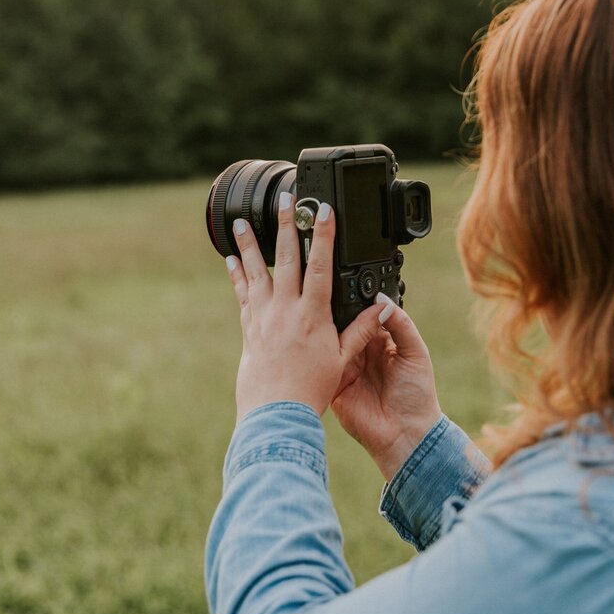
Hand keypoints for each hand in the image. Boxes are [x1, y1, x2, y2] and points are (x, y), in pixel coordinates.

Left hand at [226, 195, 389, 420]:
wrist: (275, 413)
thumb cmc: (310, 389)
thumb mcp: (342, 359)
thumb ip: (360, 330)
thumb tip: (382, 308)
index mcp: (313, 315)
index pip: (320, 265)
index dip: (323, 235)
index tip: (324, 210)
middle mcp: (286, 310)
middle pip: (286, 258)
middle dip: (287, 225)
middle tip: (286, 200)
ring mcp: (264, 316)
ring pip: (256, 271)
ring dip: (249, 244)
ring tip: (240, 222)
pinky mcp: (249, 326)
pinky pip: (242, 293)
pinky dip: (237, 274)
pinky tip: (231, 259)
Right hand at [331, 303, 442, 481]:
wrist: (406, 434)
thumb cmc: (416, 395)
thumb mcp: (415, 352)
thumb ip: (401, 323)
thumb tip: (381, 298)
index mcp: (381, 343)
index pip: (366, 315)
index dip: (360, 303)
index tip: (350, 286)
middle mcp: (361, 352)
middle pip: (347, 325)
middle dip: (340, 313)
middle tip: (332, 297)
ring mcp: (346, 368)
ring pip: (333, 341)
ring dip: (329, 329)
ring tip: (324, 313)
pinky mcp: (334, 384)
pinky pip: (326, 363)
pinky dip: (322, 352)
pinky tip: (319, 338)